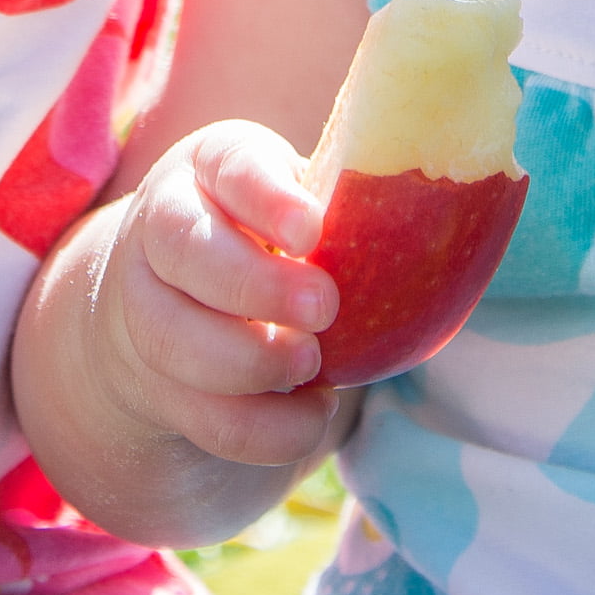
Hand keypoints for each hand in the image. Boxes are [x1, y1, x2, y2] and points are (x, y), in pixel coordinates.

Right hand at [86, 122, 346, 469]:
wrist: (188, 302)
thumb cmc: (276, 238)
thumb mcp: (303, 202)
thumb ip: (349, 203)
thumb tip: (450, 207)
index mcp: (212, 166)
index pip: (228, 165)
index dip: (267, 198)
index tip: (313, 232)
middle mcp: (162, 229)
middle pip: (182, 247)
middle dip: (255, 285)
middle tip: (324, 309)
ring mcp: (144, 309)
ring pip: (172, 338)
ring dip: (250, 361)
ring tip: (313, 364)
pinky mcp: (157, 385)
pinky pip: (200, 415)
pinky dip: (262, 428)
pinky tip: (311, 413)